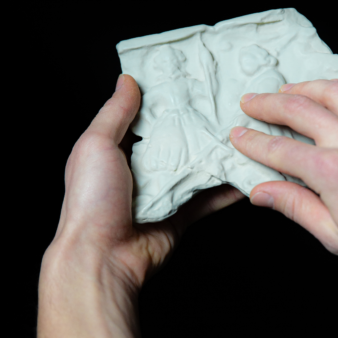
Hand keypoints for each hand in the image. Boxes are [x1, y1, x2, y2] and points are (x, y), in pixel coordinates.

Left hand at [36, 74, 242, 337]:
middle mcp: (141, 170)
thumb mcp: (96, 145)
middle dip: (200, 127)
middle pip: (177, 142)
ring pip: (197, 169)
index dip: (168, 101)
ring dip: (218, 156)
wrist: (102, 257)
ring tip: (245, 135)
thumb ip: (115, 113)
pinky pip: (208, 199)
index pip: (147, 119)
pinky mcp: (180, 215)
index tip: (194, 81)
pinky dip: (227, 189)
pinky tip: (246, 174)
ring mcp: (162, 194)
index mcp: (117, 150)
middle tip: (229, 105)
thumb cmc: (91, 201)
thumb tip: (126, 80)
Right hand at [230, 79, 337, 337]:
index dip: (253, 142)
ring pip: (335, 91)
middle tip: (251, 103)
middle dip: (269, 104)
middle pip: (300, 110)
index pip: (280, 151)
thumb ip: (297, 208)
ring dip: (305, 86)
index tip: (238, 136)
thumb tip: (262, 192)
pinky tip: (337, 89)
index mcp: (334, 173)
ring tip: (287, 90)